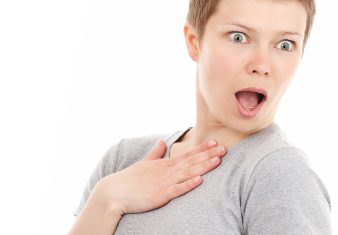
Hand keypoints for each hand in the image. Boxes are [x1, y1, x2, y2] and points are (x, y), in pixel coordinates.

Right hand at [95, 139, 225, 214]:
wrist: (113, 192)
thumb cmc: (128, 179)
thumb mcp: (144, 163)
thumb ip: (155, 153)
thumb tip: (163, 142)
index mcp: (164, 164)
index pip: (187, 155)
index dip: (202, 149)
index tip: (215, 142)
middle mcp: (166, 171)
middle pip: (191, 162)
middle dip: (209, 155)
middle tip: (225, 149)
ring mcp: (164, 183)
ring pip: (188, 173)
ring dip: (203, 167)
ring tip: (218, 160)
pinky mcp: (160, 196)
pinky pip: (177, 190)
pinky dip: (189, 185)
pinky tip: (200, 181)